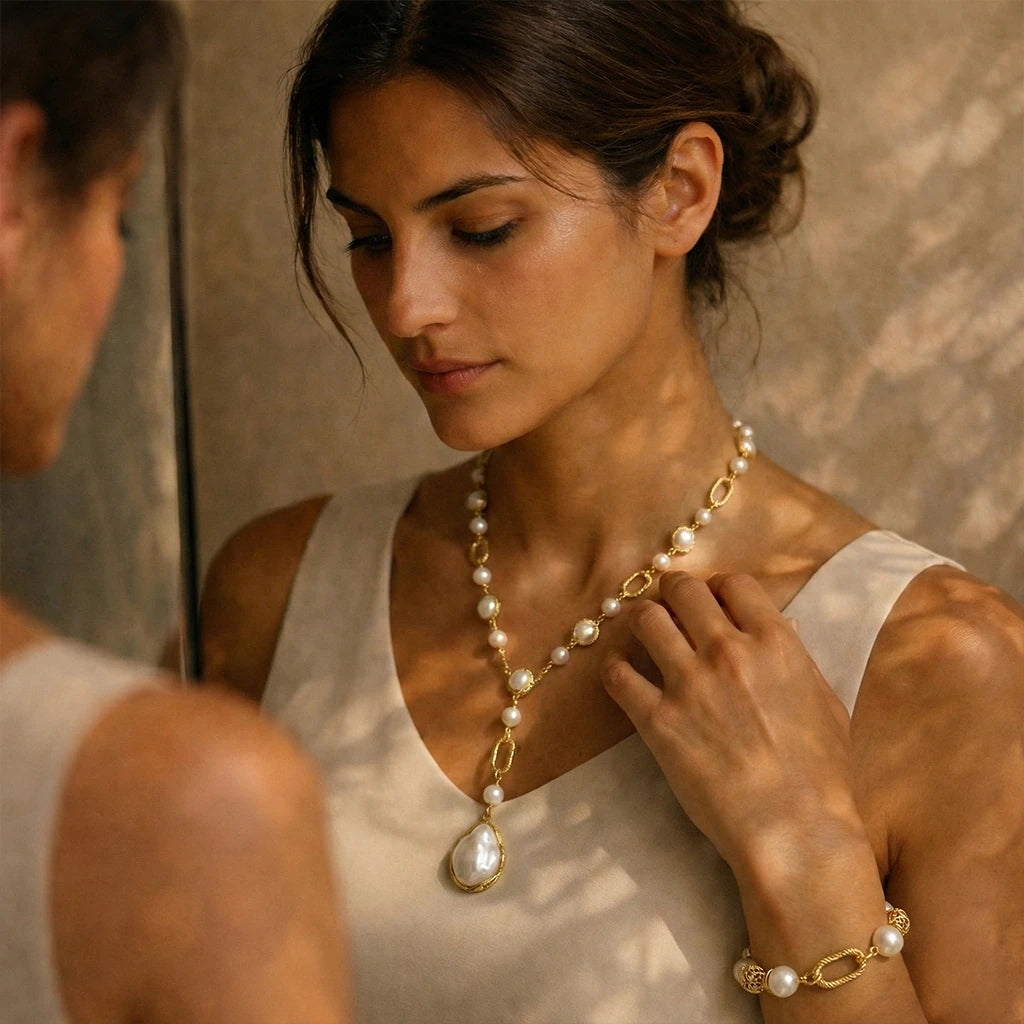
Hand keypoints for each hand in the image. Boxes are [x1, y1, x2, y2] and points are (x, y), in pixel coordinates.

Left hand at [603, 571, 860, 878]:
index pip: (732, 582)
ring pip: (645, 619)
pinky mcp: (657, 720)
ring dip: (642, 622)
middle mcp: (728, 652)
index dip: (717, 588)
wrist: (794, 827)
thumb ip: (796, 660)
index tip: (711, 602)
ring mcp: (689, 684)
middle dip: (673, 594)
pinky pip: (618, 675)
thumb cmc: (821, 773)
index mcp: (775, 643)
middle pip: (682, 589)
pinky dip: (615, 670)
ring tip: (643, 636)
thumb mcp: (825, 703)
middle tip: (670, 609)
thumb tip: (778, 631)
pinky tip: (623, 675)